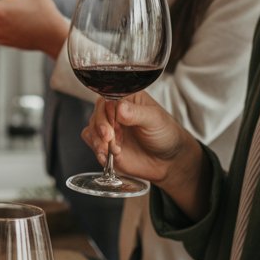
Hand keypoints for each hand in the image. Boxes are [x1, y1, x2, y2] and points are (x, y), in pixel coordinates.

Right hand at [82, 92, 210, 220]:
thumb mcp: (155, 119)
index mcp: (127, 99)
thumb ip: (136, 113)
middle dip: (100, 128)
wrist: (169, 160)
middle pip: (96, 114)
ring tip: (112, 150)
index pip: (108, 99)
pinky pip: (92, 145)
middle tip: (109, 138)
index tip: (112, 123)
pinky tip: (109, 157)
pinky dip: (97, 151)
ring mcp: (109, 130)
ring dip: (97, 141)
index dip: (106, 112)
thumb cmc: (166, 134)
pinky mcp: (106, 146)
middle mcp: (115, 113)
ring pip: (91, 130)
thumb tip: (119, 108)